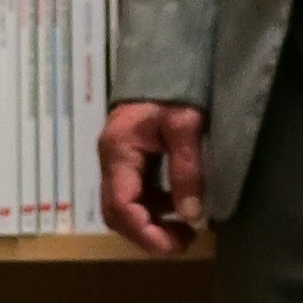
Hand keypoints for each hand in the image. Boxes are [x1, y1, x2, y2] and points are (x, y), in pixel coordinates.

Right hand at [101, 98, 209, 253]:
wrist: (167, 57)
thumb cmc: (175, 87)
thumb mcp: (186, 126)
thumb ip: (187, 170)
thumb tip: (191, 215)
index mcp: (118, 151)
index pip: (121, 206)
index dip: (146, 234)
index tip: (177, 246)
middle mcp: (111, 159)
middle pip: (116, 212)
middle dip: (147, 234)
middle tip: (184, 241)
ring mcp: (118, 159)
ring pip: (124, 205)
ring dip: (151, 222)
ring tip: (186, 228)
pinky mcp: (130, 157)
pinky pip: (135, 192)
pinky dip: (154, 207)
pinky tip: (179, 205)